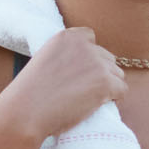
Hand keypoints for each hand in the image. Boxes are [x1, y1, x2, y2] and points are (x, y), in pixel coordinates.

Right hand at [0, 27, 126, 141]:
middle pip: (107, 58)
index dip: (88, 57)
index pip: (91, 38)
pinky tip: (96, 105)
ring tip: (86, 100)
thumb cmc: (31, 93)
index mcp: (68, 36)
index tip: (77, 73)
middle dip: (99, 73)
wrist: (25, 112)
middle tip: (81, 91)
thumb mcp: (46, 59)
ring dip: (107, 87)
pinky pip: (122, 91)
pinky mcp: (105, 83)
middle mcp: (84, 45)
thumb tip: (90, 66)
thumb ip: (67, 55)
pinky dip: (114, 99)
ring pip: (117, 75)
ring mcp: (97, 63)